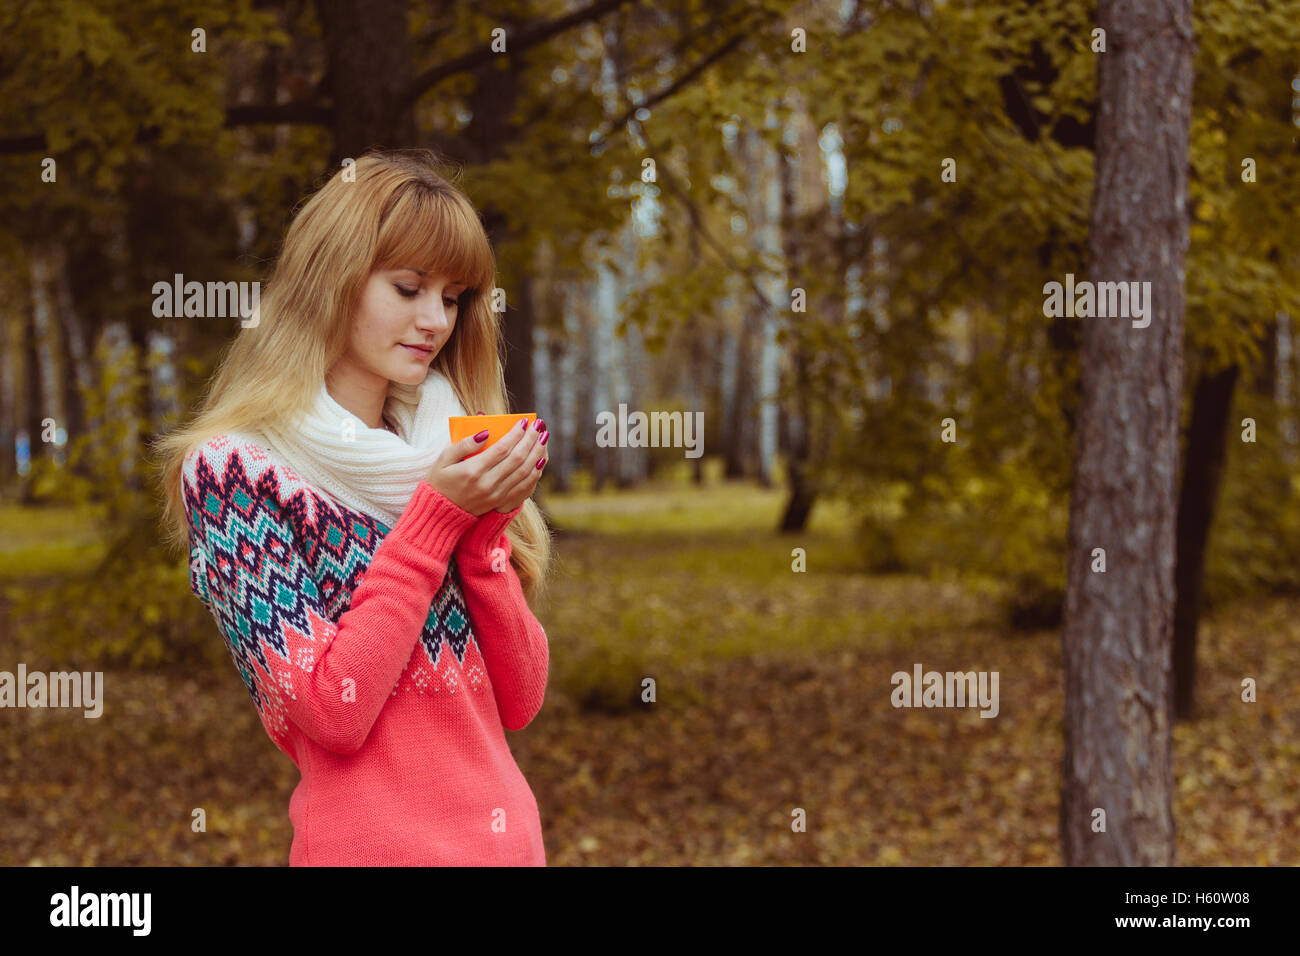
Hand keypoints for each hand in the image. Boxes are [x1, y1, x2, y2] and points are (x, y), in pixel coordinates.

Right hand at [425, 416, 547, 515]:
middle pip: (517, 459)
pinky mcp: (501, 502)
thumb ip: (463, 444)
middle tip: (539, 425)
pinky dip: (535, 472)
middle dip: (531, 439)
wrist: (440, 514)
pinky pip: (524, 487)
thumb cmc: (440, 481)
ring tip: (544, 438)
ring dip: (537, 454)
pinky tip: (541, 460)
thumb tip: (486, 432)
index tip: (524, 422)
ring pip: (524, 472)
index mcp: (472, 471)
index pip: (502, 449)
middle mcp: (487, 484)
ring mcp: (496, 495)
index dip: (516, 434)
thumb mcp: (443, 459)